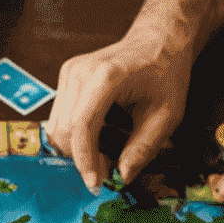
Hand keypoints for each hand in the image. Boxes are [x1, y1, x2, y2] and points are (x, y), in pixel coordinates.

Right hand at [48, 34, 193, 189]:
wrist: (158, 39)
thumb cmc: (165, 71)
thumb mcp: (166, 115)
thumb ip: (143, 148)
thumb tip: (122, 176)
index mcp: (107, 77)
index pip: (81, 126)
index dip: (85, 160)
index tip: (96, 183)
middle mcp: (81, 72)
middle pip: (64, 130)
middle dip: (82, 158)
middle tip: (106, 172)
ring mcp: (70, 73)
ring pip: (57, 127)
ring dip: (75, 149)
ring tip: (102, 155)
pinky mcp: (66, 78)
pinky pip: (59, 118)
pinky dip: (74, 137)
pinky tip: (95, 139)